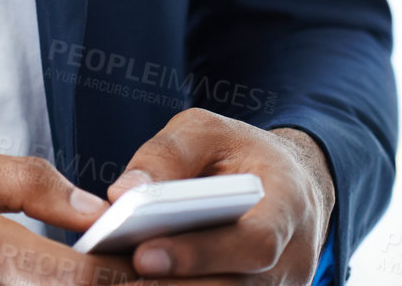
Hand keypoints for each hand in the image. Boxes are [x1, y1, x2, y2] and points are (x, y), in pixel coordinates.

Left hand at [106, 111, 334, 284]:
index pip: (253, 243)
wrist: (288, 185)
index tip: (143, 255)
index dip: (200, 254)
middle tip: (111, 281)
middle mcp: (290, 263)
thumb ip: (169, 153)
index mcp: (289, 208)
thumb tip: (122, 193)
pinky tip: (131, 285)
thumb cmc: (241, 153)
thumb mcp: (209, 131)